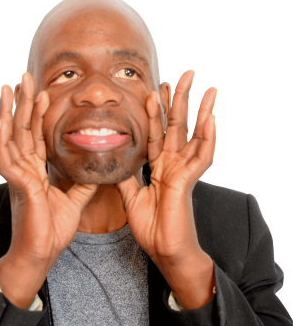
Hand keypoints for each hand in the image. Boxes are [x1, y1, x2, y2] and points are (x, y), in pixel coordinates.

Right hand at [0, 72, 98, 269]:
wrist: (41, 254)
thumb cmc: (51, 231)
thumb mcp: (74, 202)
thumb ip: (83, 185)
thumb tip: (99, 170)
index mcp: (36, 173)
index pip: (36, 138)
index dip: (39, 116)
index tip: (43, 94)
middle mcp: (24, 171)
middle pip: (21, 131)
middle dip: (22, 104)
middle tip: (24, 77)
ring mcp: (18, 178)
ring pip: (9, 139)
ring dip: (8, 112)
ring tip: (8, 88)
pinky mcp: (18, 187)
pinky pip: (5, 161)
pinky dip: (2, 141)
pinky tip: (2, 123)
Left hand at [115, 70, 216, 307]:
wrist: (163, 250)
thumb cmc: (151, 228)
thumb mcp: (130, 198)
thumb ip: (125, 178)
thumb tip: (114, 162)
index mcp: (158, 169)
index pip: (156, 135)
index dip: (155, 114)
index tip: (152, 91)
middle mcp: (172, 166)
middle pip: (176, 127)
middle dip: (179, 101)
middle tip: (183, 74)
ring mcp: (182, 172)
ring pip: (193, 136)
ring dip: (200, 111)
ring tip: (207, 87)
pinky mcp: (187, 181)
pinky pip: (202, 156)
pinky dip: (208, 137)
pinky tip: (211, 117)